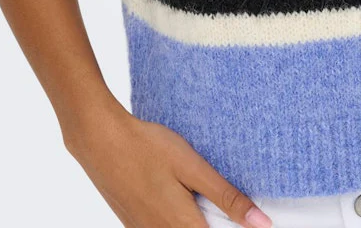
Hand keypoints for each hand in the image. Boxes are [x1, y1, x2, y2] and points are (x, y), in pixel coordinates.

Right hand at [63, 99, 272, 226]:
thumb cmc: (147, 148)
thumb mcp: (192, 167)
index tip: (249, 221)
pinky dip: (178, 218)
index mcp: (183, 226)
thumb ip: (226, 197)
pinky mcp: (133, 225)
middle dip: (216, 222)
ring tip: (195, 195)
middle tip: (222, 203)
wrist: (100, 141)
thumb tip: (261, 223)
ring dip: (197, 219)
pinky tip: (176, 196)